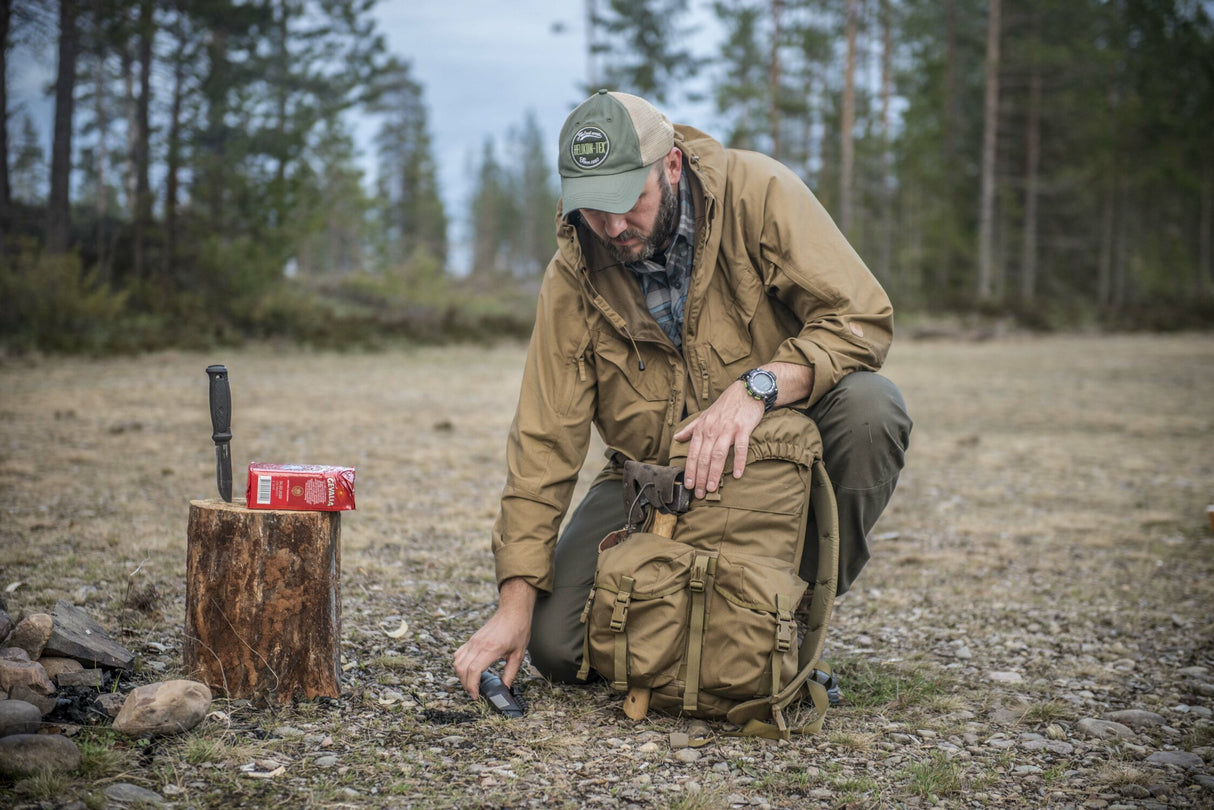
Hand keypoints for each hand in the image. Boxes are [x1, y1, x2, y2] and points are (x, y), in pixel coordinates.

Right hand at [453, 578, 536, 697]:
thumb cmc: (517, 631)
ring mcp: (473, 641)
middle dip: (465, 684)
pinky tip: (468, 670)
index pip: (474, 670)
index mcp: (491, 649)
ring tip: (471, 683)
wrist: (513, 612)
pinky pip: (458, 654)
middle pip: (462, 668)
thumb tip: (505, 688)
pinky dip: (459, 665)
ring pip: (457, 662)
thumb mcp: (518, 655)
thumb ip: (510, 674)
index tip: (476, 695)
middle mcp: (478, 645)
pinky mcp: (472, 639)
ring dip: (461, 675)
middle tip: (474, 692)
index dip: (472, 686)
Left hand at [673, 381, 764, 498]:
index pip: (693, 453)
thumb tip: (677, 437)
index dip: (690, 470)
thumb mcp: (704, 415)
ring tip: (712, 488)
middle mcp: (712, 429)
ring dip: (715, 473)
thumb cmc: (725, 406)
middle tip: (699, 493)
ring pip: (719, 455)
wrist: (746, 391)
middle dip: (700, 477)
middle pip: (704, 457)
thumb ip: (690, 428)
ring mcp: (728, 429)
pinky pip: (741, 448)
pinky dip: (739, 462)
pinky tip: (737, 475)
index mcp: (702, 428)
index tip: (688, 485)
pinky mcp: (743, 428)